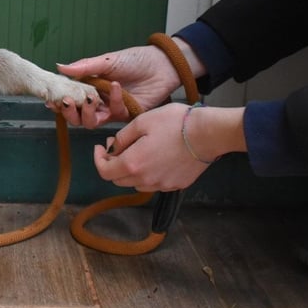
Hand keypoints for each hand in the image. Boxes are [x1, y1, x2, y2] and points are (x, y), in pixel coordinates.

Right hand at [55, 43, 183, 126]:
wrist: (162, 65)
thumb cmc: (135, 59)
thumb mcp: (107, 60)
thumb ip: (84, 67)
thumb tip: (59, 67)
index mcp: (89, 86)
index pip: (70, 98)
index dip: (60, 102)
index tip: (52, 100)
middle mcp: (98, 100)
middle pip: (77, 116)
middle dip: (70, 112)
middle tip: (68, 102)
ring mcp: (110, 109)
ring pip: (91, 121)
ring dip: (87, 113)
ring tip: (89, 100)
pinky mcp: (125, 115)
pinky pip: (113, 114)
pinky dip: (113, 100)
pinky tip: (115, 86)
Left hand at [92, 103, 245, 191]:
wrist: (208, 133)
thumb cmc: (174, 123)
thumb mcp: (141, 122)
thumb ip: (122, 137)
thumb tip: (113, 148)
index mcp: (133, 164)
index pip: (104, 172)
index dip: (98, 159)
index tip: (100, 147)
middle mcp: (145, 180)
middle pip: (119, 179)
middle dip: (113, 163)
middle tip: (118, 145)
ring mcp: (162, 185)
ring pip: (136, 182)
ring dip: (131, 170)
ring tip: (138, 150)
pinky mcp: (177, 185)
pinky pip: (155, 183)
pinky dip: (148, 173)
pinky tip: (156, 157)